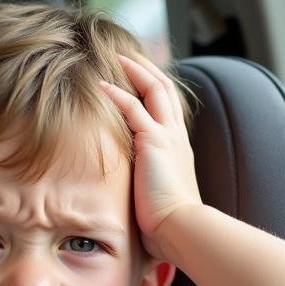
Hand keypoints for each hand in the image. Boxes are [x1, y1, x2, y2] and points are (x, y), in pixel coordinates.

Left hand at [98, 52, 203, 259]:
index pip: (170, 111)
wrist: (182, 229)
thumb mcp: (161, 202)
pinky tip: (101, 85)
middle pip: (167, 90)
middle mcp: (176, 138)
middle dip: (149, 70)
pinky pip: (133, 108)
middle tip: (132, 56)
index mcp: (179, 151)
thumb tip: (137, 209)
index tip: (143, 80)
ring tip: (118, 58)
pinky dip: (117, 94)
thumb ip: (151, 193)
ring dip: (136, 71)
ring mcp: (167, 137)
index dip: (157, 93)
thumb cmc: (171, 226)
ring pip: (155, 89)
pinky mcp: (154, 142)